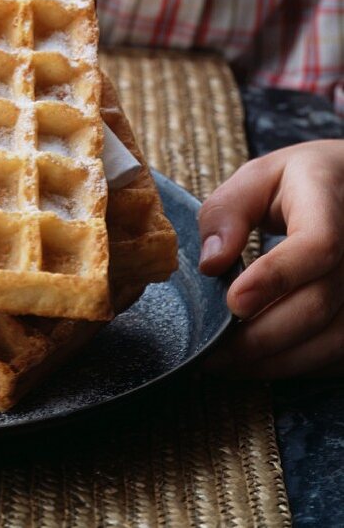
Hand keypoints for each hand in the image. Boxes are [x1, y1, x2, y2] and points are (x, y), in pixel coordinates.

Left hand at [198, 139, 343, 377]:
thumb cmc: (299, 183)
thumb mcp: (258, 177)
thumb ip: (228, 212)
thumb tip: (211, 264)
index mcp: (330, 201)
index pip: (317, 244)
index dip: (277, 277)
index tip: (233, 301)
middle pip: (319, 304)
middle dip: (261, 335)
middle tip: (212, 349)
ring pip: (333, 340)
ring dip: (277, 361)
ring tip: (227, 362)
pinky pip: (339, 353)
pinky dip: (298, 365)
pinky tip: (260, 362)